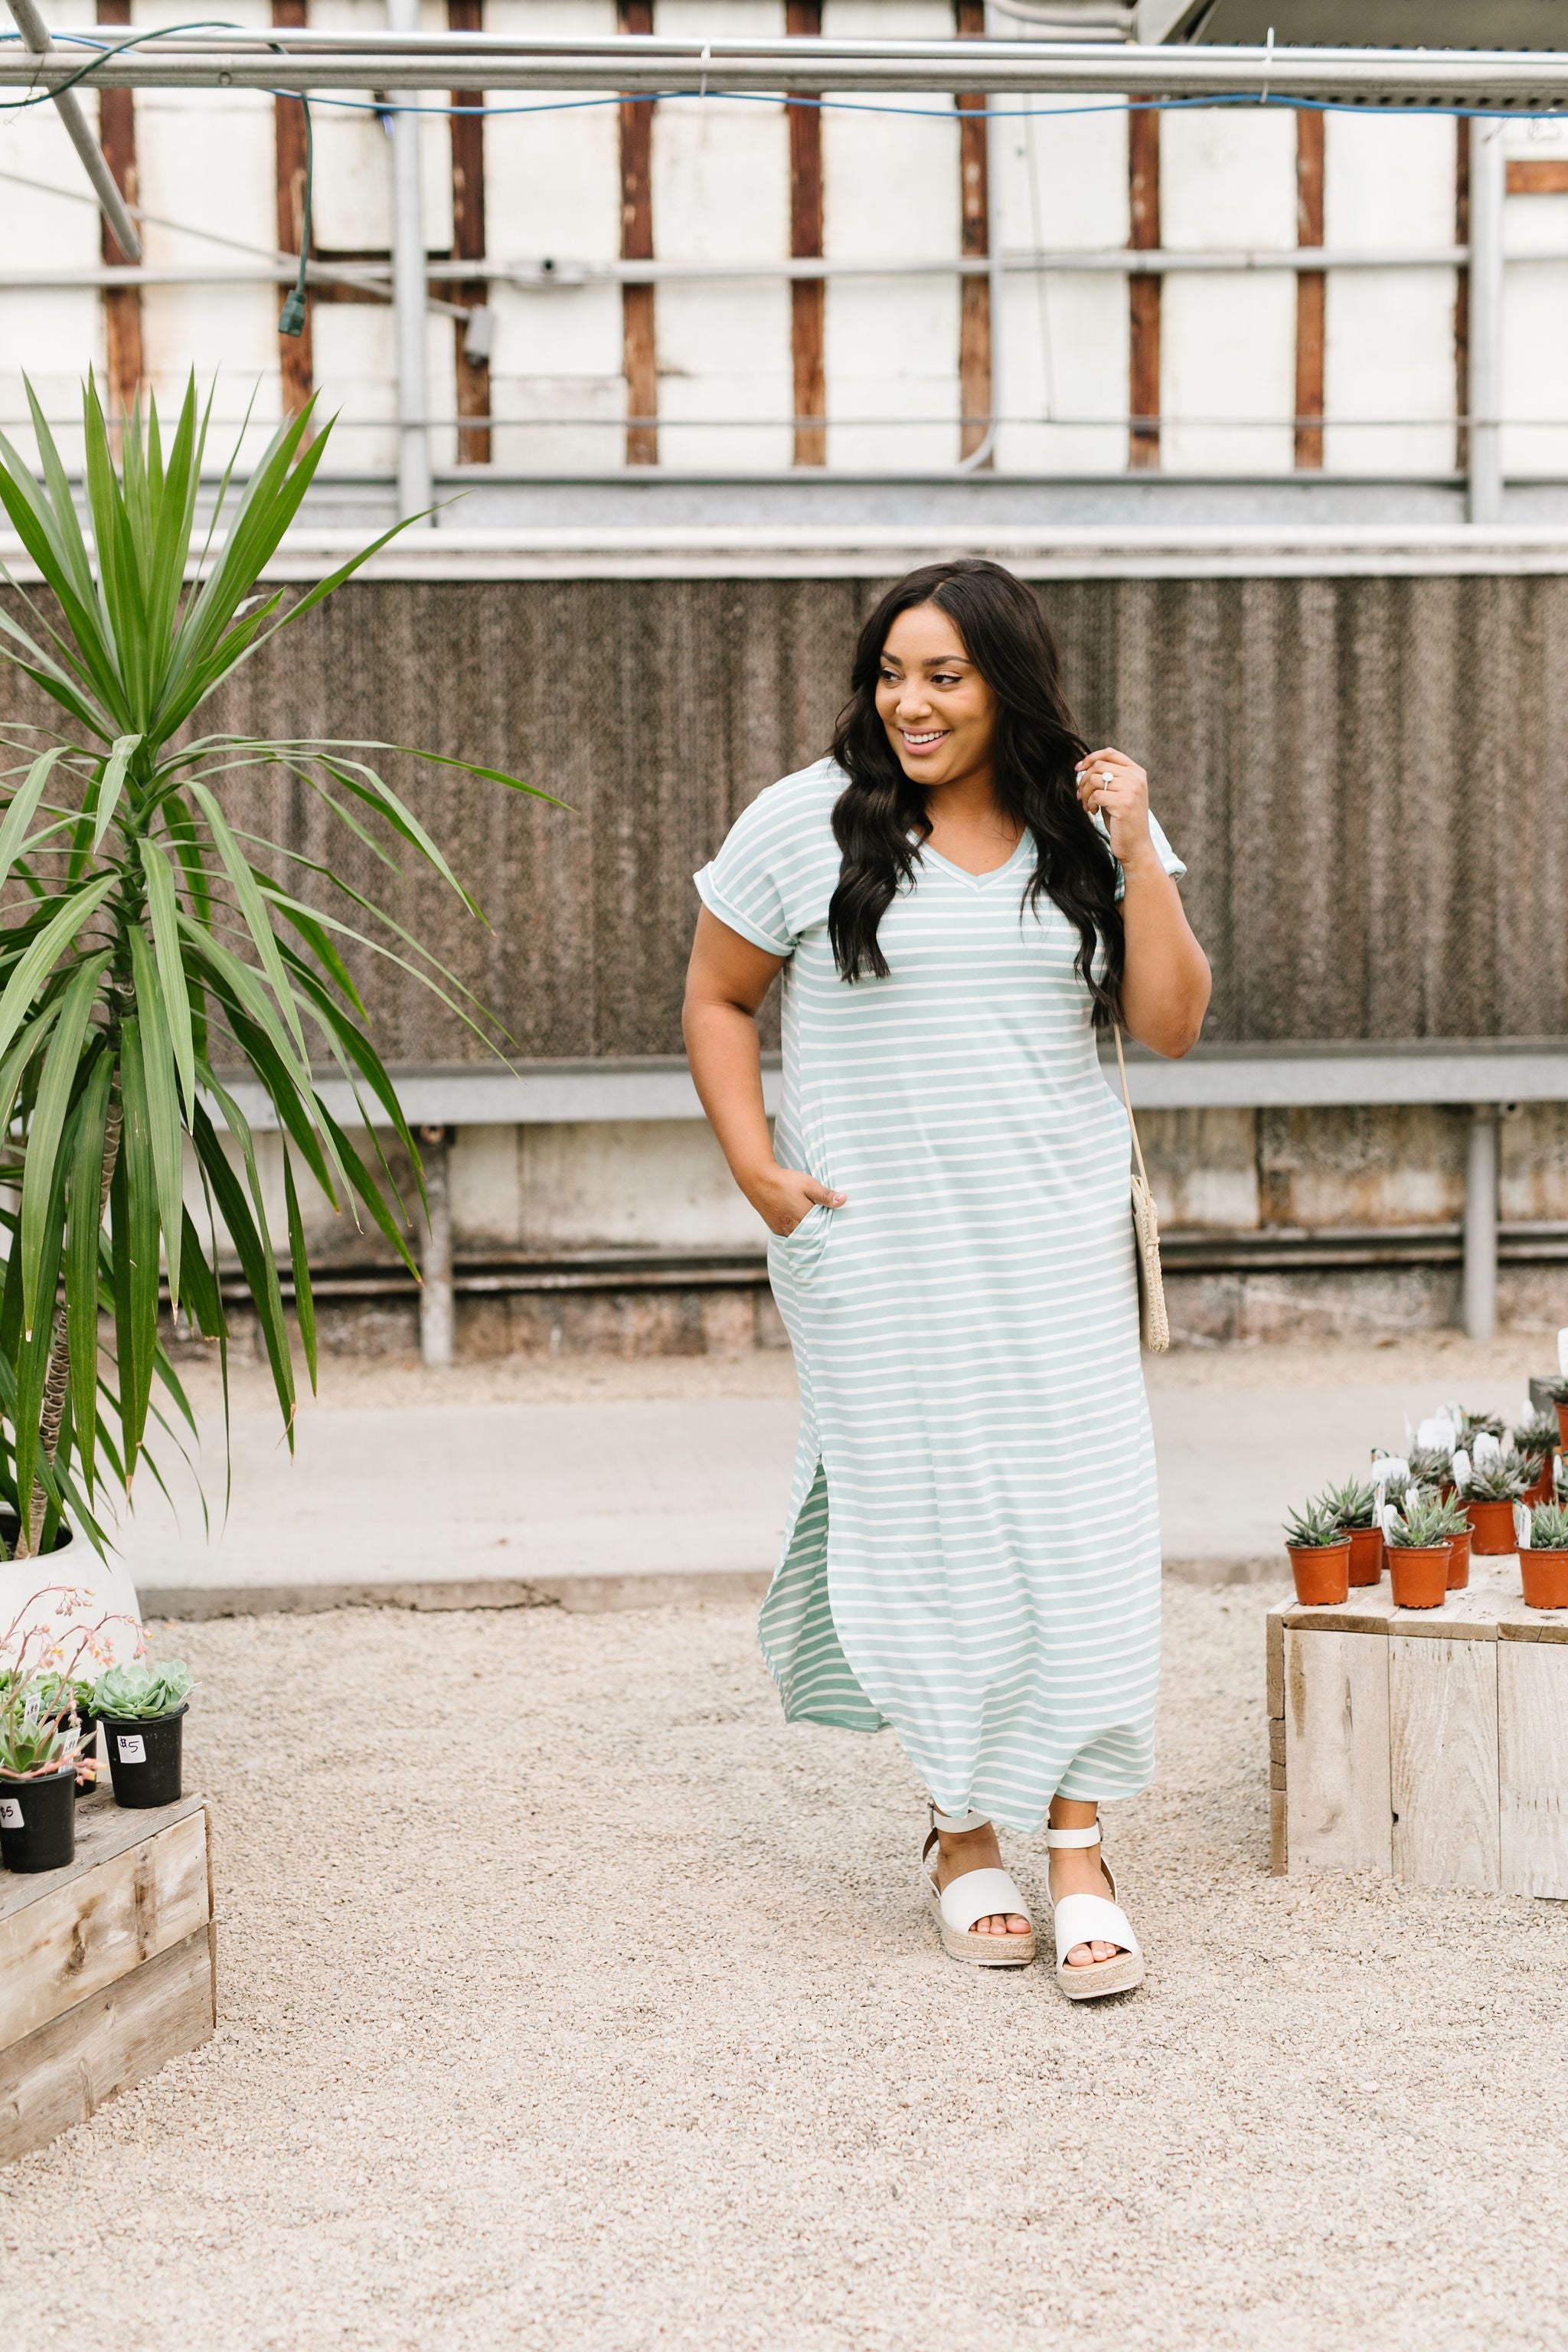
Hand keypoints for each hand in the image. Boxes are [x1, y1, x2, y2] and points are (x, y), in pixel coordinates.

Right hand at [745, 1165, 846, 1236]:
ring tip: (819, 1229)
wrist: (758, 1180)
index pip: (824, 1229)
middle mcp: (794, 1229)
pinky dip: (799, 1234)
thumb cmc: (785, 1181)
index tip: (839, 1225)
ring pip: (802, 1238)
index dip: (832, 1227)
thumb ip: (825, 1195)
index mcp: (804, 1218)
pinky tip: (805, 1228)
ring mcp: (784, 1231)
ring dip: (810, 1234)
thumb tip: (844, 1200)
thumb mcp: (808, 1184)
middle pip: (813, 1236)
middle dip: (821, 1233)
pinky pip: (792, 1236)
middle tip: (831, 1229)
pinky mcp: (777, 1230)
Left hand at [1076, 746, 1154, 871]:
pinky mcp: (1123, 803)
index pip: (1110, 753)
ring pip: (1095, 779)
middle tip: (1080, 796)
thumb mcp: (1120, 793)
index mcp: (1137, 772)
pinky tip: (1094, 812)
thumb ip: (1109, 777)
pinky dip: (1090, 804)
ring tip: (1088, 806)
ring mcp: (1132, 790)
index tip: (1078, 769)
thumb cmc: (1123, 820)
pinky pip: (1096, 795)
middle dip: (1084, 780)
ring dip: (1085, 793)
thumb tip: (1084, 764)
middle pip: (1099, 766)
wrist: (1136, 845)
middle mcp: (1136, 778)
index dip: (1090, 758)